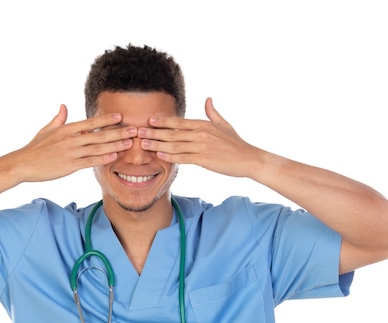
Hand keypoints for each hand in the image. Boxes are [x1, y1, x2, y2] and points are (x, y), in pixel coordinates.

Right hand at [10, 105, 135, 181]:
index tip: (121, 116)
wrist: (23, 164)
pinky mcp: (70, 166)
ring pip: (98, 148)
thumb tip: (63, 105)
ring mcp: (71, 152)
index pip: (91, 122)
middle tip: (134, 129)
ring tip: (130, 143)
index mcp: (67, 129)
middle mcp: (71, 139)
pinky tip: (114, 156)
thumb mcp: (47, 129)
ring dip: (116, 145)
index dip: (107, 119)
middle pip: (99, 135)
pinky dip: (103, 159)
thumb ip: (59, 118)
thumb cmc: (35, 147)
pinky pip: (90, 162)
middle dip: (118, 132)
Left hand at [138, 98, 257, 177]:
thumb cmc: (236, 144)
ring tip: (143, 144)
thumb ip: (212, 112)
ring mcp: (202, 146)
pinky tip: (160, 156)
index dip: (163, 120)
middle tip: (137, 131)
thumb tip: (208, 99)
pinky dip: (171, 156)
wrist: (249, 159)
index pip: (179, 121)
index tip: (149, 119)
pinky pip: (184, 158)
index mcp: (204, 124)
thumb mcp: (224, 124)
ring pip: (175, 145)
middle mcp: (201, 133)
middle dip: (154, 132)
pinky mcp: (205, 159)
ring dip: (158, 144)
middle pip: (173, 132)